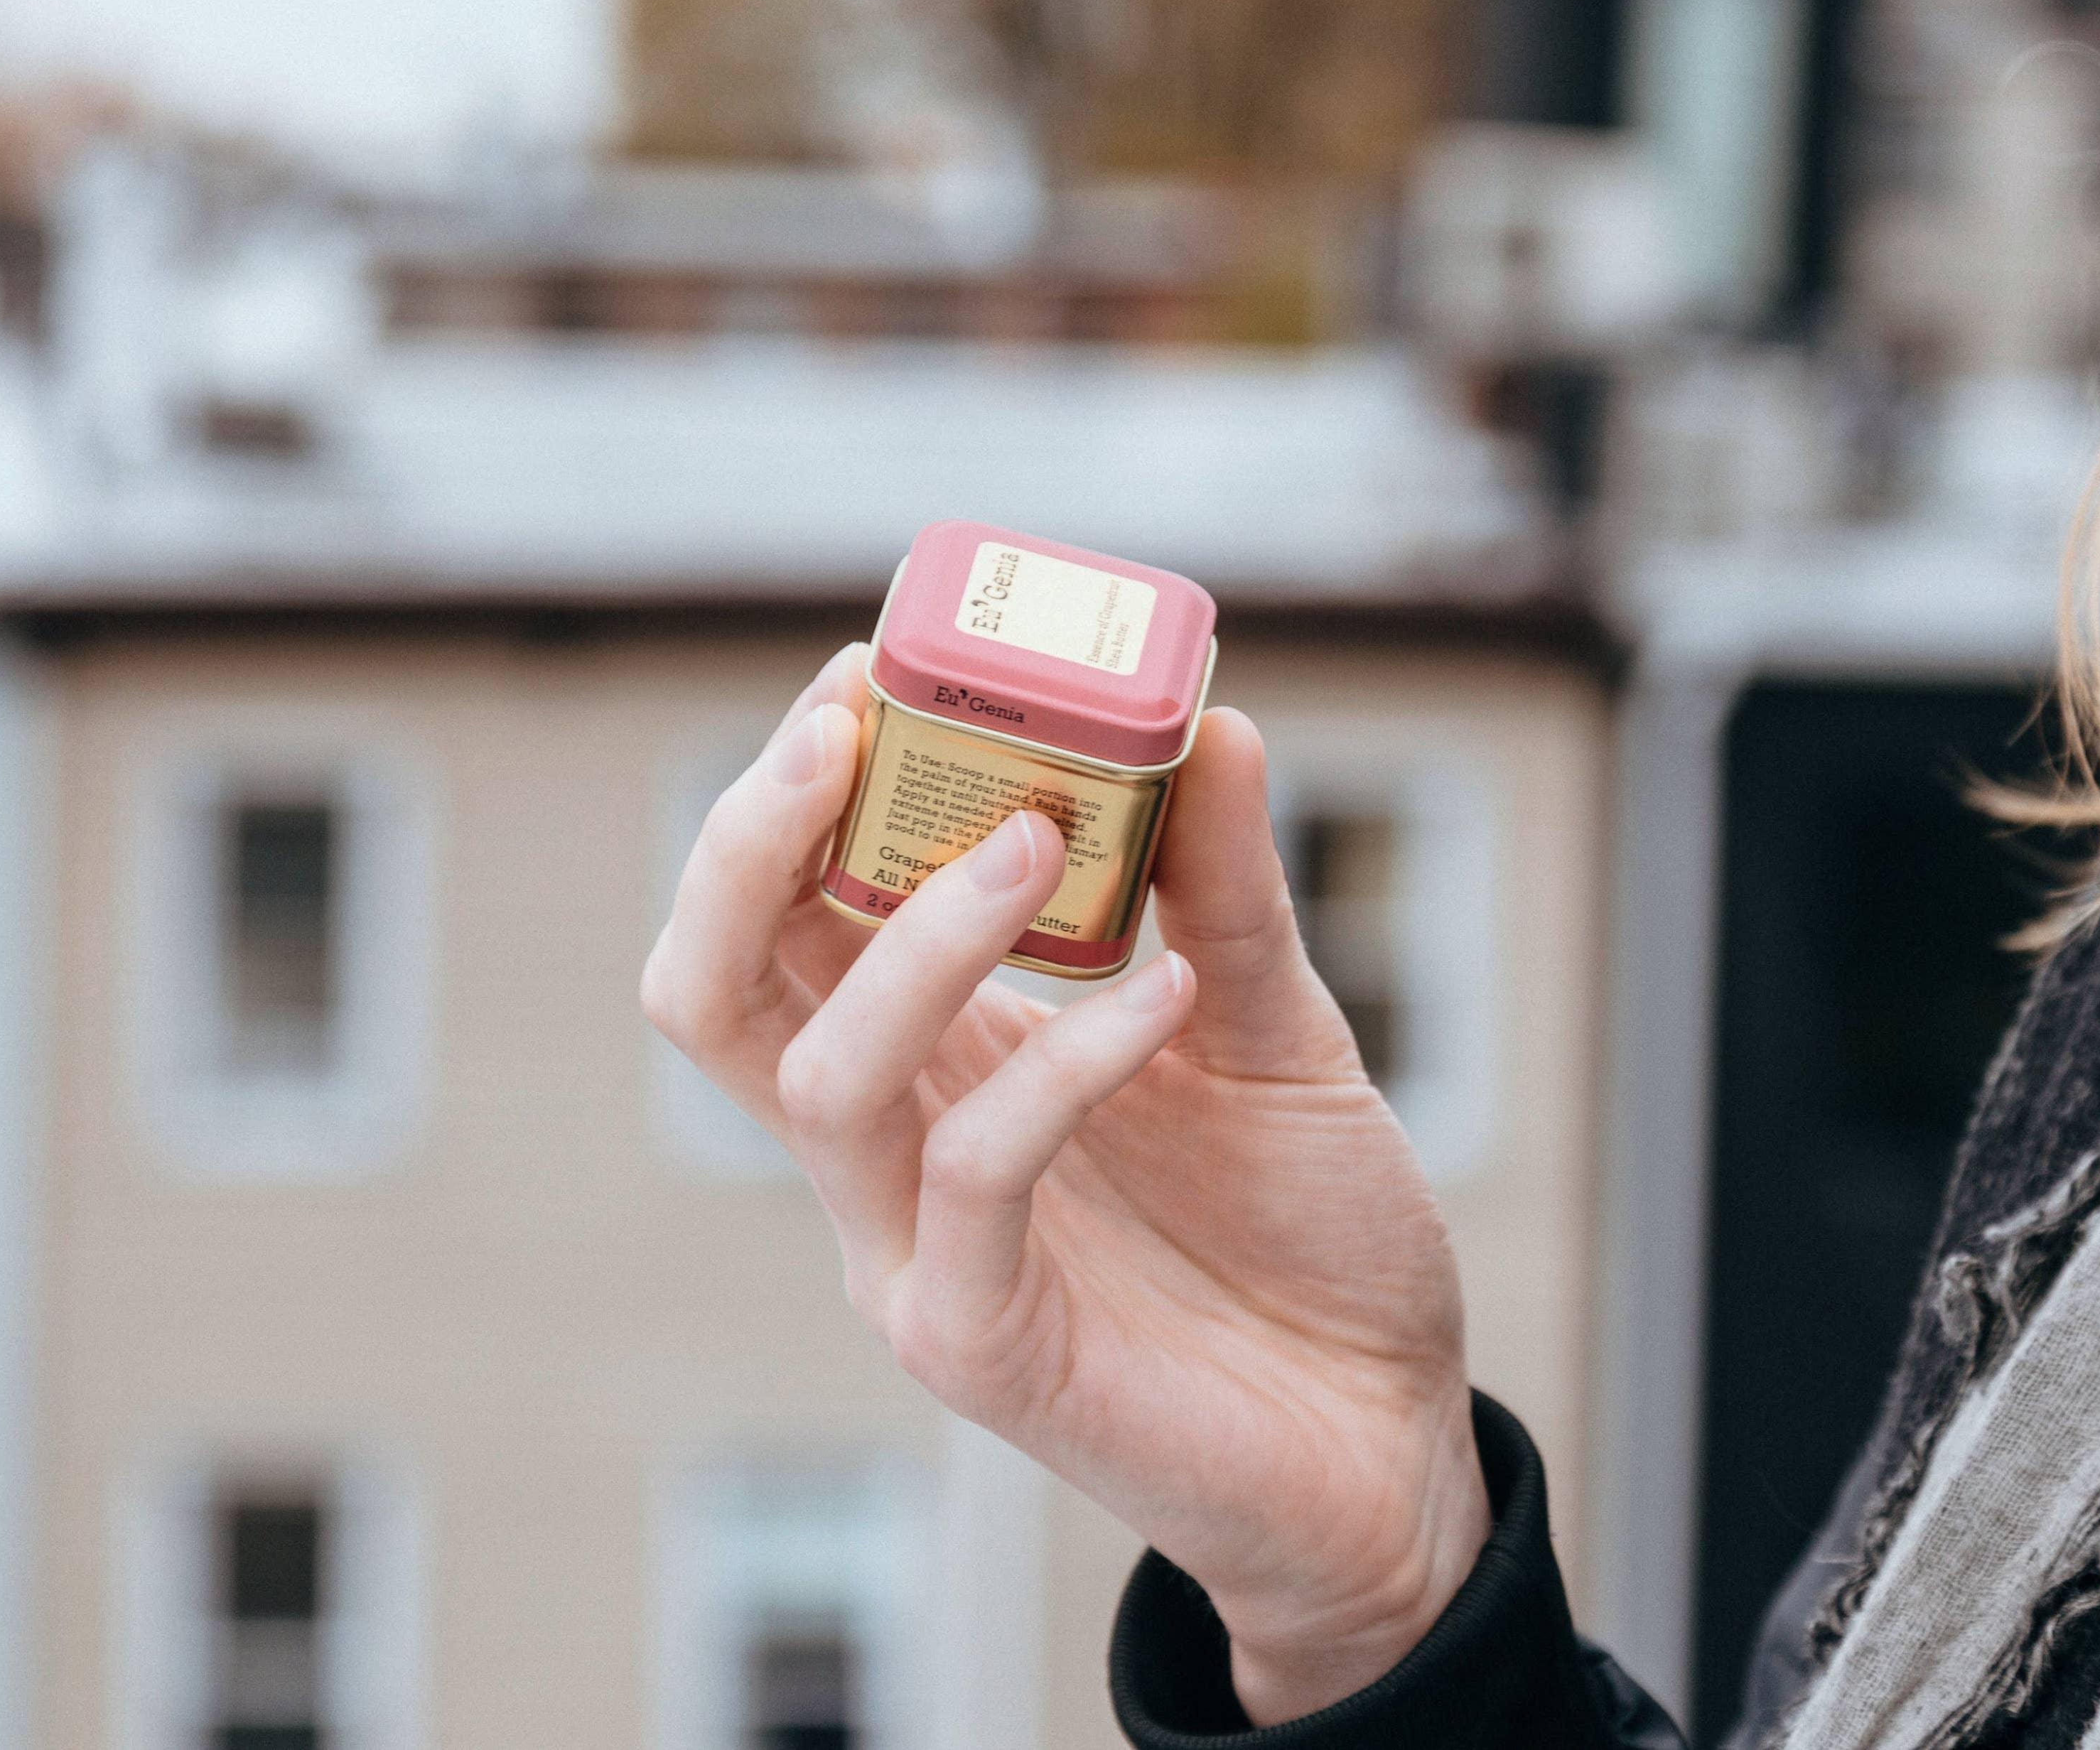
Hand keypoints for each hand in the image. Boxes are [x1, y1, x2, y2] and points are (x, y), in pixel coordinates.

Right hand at [641, 645, 1489, 1721]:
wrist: (1384, 1436)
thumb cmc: (1306, 1233)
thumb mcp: (1275, 1024)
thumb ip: (1224, 892)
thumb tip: (1218, 723)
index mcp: (933, 1061)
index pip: (788, 913)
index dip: (792, 788)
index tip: (870, 663)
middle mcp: (891, 1152)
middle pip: (715, 991)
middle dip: (752, 841)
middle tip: (851, 723)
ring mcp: (919, 1255)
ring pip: (821, 1078)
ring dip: (915, 936)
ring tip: (1034, 834)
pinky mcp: (982, 1347)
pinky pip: (977, 1180)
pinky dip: (1062, 1066)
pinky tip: (1166, 996)